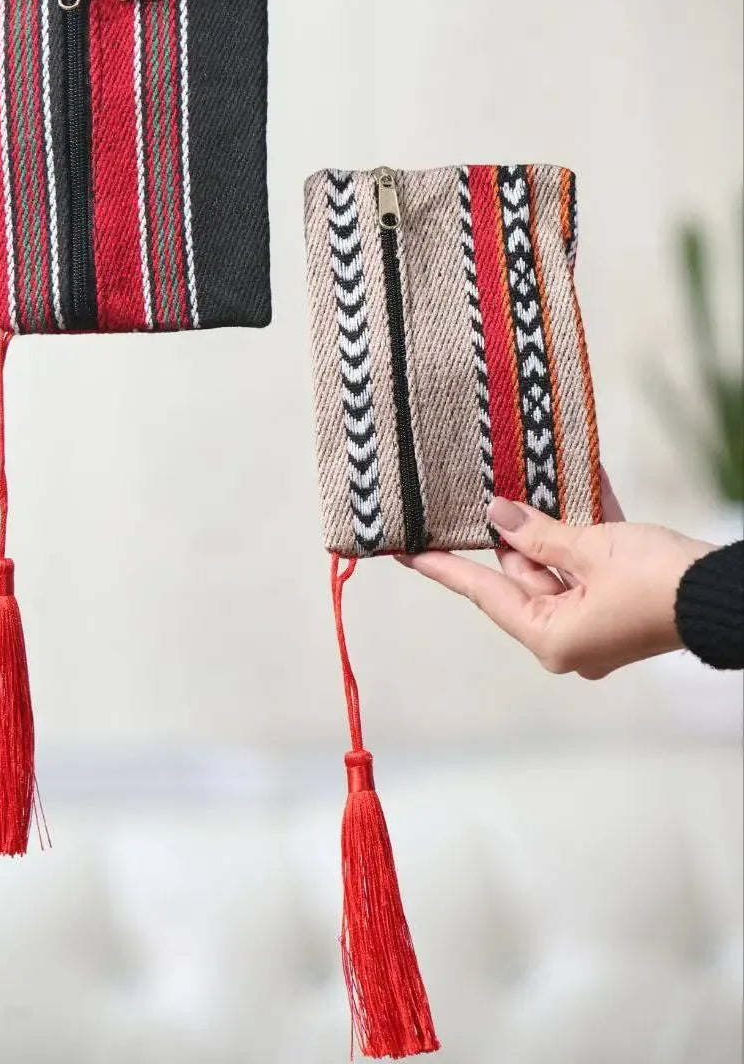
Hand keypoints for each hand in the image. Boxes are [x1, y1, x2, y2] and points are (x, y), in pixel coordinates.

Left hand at [398, 476, 714, 678]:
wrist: (729, 595)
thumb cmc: (659, 583)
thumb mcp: (591, 550)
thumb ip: (539, 533)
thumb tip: (497, 515)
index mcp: (551, 637)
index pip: (482, 593)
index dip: (442, 566)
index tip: (402, 551)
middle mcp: (569, 634)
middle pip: (522, 573)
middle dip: (509, 528)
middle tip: (479, 488)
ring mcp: (596, 616)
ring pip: (558, 559)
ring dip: (549, 519)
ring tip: (520, 475)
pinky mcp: (621, 597)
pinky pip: (592, 556)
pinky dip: (586, 523)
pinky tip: (578, 476)